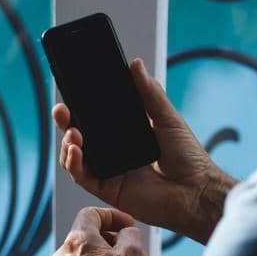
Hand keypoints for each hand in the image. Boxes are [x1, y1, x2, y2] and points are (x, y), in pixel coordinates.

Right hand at [53, 58, 236, 244]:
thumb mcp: (167, 117)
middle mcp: (114, 153)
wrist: (196, 191)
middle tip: (61, 110)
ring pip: (75, 157)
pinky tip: (75, 150)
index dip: (80, 107)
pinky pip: (82, 177)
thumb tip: (135, 64)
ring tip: (72, 133)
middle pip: (80, 136)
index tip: (71, 93)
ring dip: (68, 143)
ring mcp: (109, 172)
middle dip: (65, 122)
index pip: (96, 119)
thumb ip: (149, 92)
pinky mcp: (107, 190)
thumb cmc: (188, 158)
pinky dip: (74, 163)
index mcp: (126, 134)